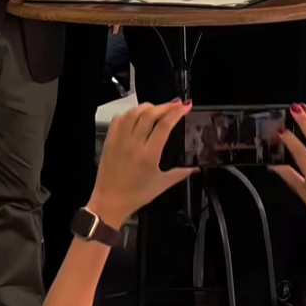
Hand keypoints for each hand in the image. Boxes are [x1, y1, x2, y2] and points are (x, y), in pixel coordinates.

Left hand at [87, 100, 194, 226]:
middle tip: (175, 104)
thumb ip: (180, 174)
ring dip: (148, 107)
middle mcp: (134, 143)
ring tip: (158, 108)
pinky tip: (136, 114)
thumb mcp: (161, 185)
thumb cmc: (135, 195)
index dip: (176, 112)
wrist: (110, 201)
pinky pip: (119, 119)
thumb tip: (195, 169)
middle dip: (165, 106)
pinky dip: (130, 113)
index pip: (164, 125)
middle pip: (150, 114)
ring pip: (134, 112)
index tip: (185, 106)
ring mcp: (120, 140)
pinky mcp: (110, 140)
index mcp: (149, 154)